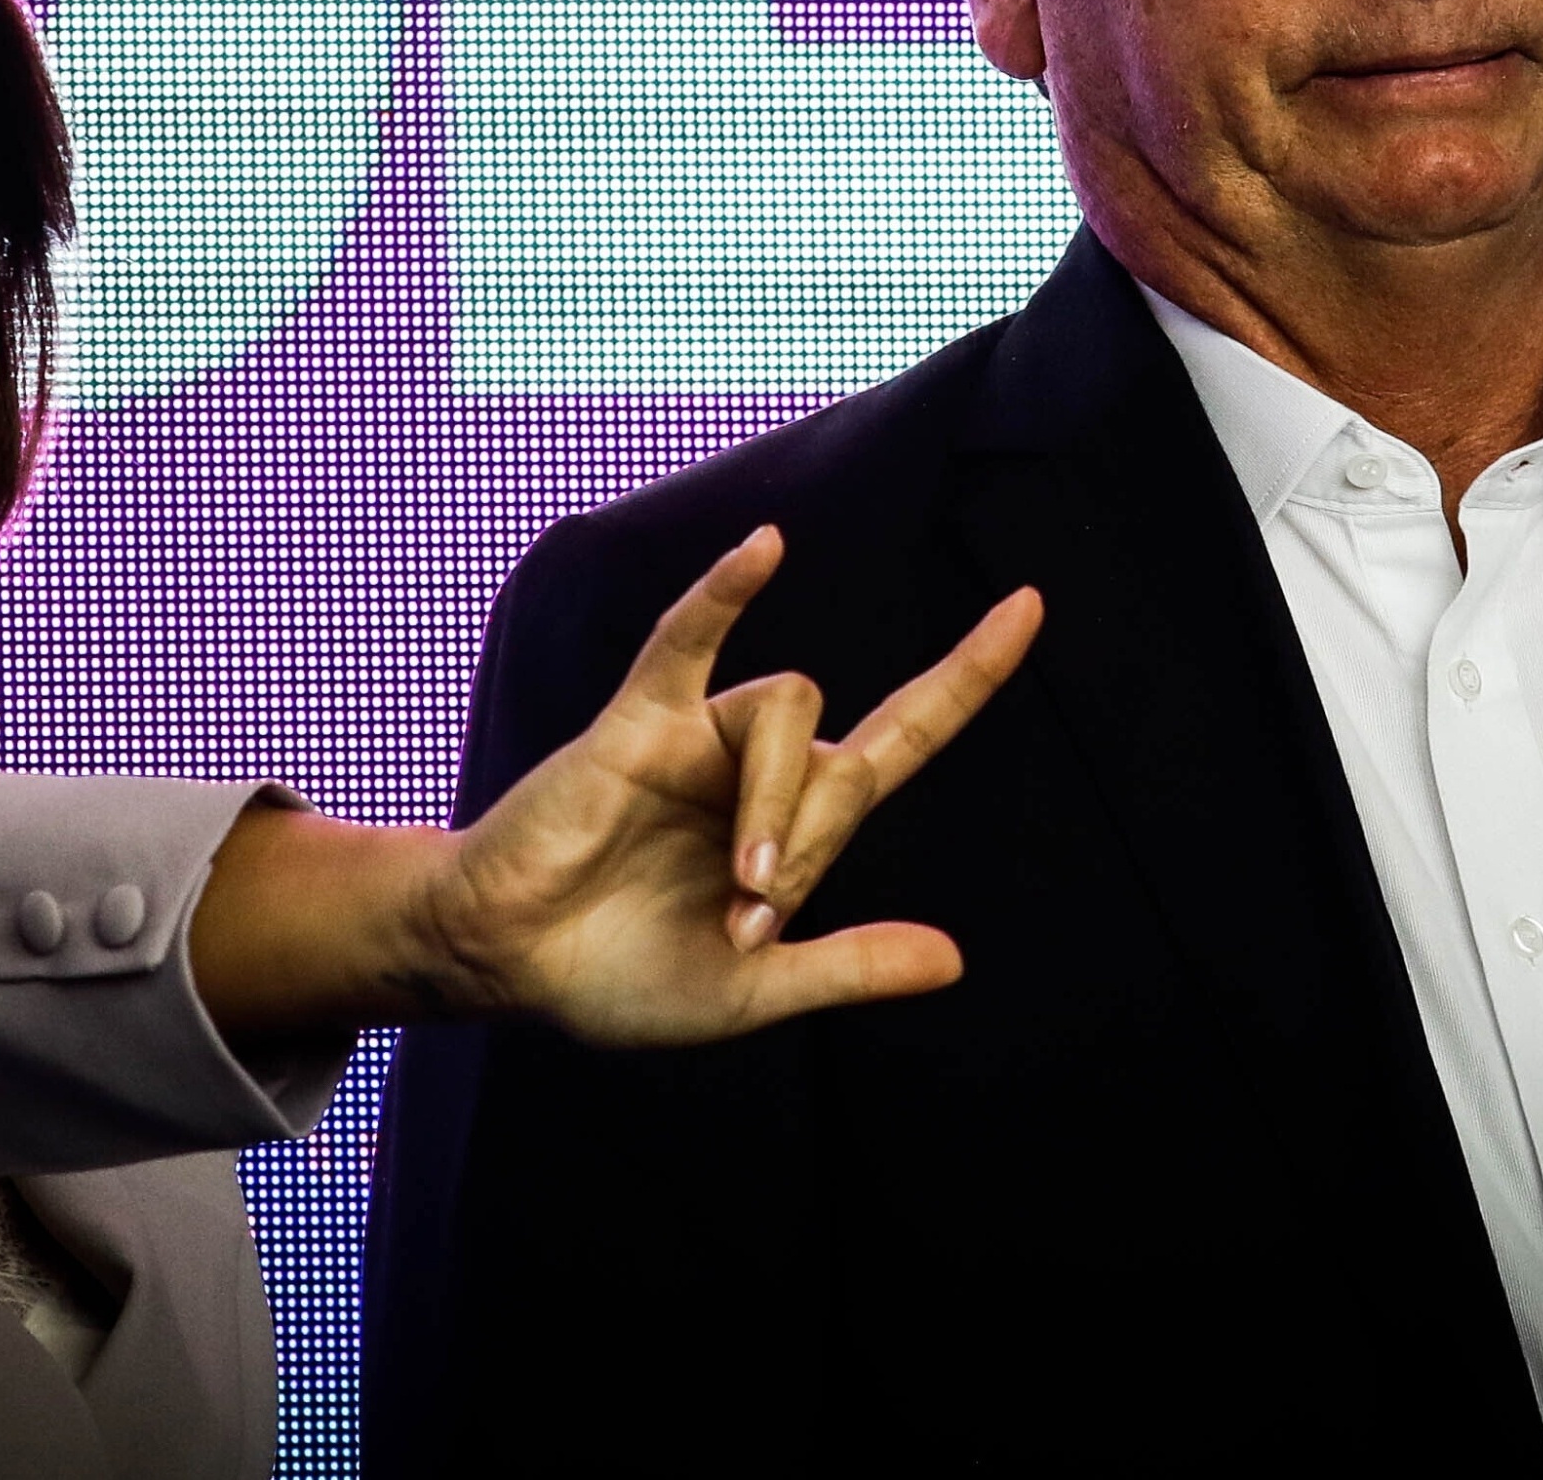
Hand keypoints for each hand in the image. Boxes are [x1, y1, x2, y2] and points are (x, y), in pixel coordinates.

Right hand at [414, 526, 1041, 1045]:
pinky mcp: (639, 722)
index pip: (905, 736)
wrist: (513, 967)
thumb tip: (954, 959)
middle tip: (748, 918)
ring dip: (776, 797)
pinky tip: (765, 550)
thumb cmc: (619, 977)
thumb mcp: (750, 993)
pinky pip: (688, 640)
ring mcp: (702, 738)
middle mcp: (760, 769)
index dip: (967, 677)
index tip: (1029, 606)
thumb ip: (847, 969)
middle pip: (842, 760)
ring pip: (788, 709)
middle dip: (812, 842)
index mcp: (797, 830)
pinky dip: (726, 592)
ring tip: (733, 883)